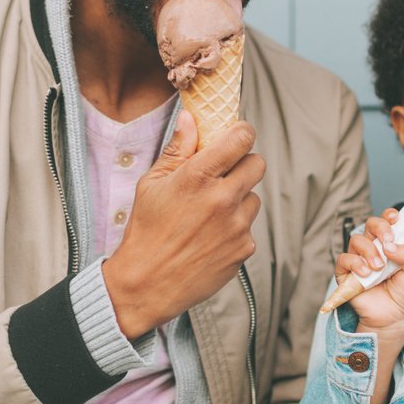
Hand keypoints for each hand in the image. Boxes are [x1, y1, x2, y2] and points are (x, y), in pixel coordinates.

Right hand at [104, 111, 264, 337]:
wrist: (147, 284)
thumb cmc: (145, 232)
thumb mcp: (152, 184)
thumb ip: (177, 150)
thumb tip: (191, 119)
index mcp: (198, 177)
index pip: (241, 139)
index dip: (242, 133)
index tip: (236, 136)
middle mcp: (222, 199)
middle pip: (257, 164)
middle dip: (243, 164)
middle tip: (224, 174)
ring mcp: (237, 226)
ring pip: (253, 197)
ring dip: (238, 200)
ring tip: (209, 214)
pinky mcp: (244, 248)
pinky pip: (248, 228)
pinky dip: (234, 229)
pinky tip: (209, 238)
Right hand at [335, 211, 403, 403]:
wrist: (394, 319)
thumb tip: (392, 245)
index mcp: (390, 245)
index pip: (386, 223)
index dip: (388, 217)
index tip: (395, 218)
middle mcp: (373, 249)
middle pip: (369, 225)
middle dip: (379, 229)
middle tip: (388, 242)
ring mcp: (359, 260)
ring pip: (356, 240)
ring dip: (368, 250)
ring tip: (379, 266)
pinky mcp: (346, 274)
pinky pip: (344, 259)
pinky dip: (355, 262)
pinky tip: (366, 272)